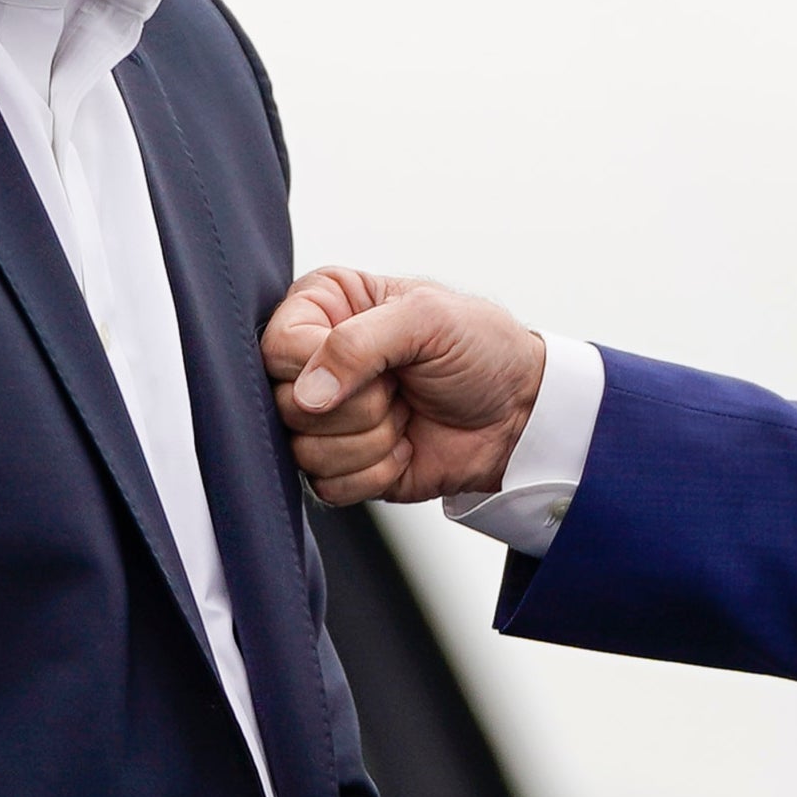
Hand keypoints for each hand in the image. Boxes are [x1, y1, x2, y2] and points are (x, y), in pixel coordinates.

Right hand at [261, 267, 545, 505]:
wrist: (520, 411)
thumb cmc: (480, 350)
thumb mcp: (428, 318)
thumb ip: (359, 343)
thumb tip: (306, 394)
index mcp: (324, 309)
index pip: (276, 347)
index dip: (318, 366)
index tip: (375, 367)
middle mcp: (315, 363)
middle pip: (285, 405)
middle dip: (359, 406)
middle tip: (399, 387)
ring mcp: (326, 419)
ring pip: (304, 452)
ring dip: (372, 440)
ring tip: (406, 413)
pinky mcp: (342, 465)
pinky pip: (327, 487)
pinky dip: (377, 472)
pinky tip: (405, 446)